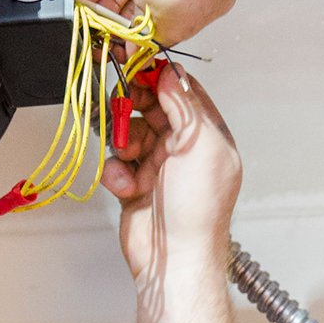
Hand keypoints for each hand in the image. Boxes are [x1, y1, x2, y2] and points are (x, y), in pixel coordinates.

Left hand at [77, 0, 241, 45]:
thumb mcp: (172, 27)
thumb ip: (148, 41)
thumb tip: (135, 56)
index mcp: (188, 2)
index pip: (151, 24)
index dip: (130, 39)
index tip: (114, 53)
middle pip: (131, 4)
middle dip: (112, 22)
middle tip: (95, 37)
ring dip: (99, 2)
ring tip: (83, 20)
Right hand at [102, 65, 241, 282]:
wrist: (173, 259)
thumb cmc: (197, 210)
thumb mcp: (201, 146)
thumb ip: (186, 105)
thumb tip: (171, 73)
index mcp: (208, 136)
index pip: (183, 92)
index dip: (158, 76)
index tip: (135, 64)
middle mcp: (185, 149)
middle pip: (151, 109)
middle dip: (132, 107)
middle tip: (118, 103)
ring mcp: (158, 167)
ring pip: (128, 134)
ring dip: (122, 142)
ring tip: (127, 158)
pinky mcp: (134, 186)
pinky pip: (116, 164)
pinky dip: (115, 172)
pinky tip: (123, 185)